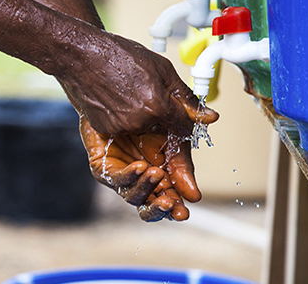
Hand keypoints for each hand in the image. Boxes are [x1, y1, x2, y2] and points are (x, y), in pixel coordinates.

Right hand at [49, 28, 217, 135]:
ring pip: (142, 129)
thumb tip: (208, 116)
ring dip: (142, 116)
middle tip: (147, 92)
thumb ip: (186, 96)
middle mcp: (139, 122)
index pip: (184, 126)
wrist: (82, 55)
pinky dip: (123, 117)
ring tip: (129, 91)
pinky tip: (116, 98)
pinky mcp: (105, 129)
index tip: (181, 113)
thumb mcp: (161, 68)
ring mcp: (120, 127)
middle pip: (163, 128)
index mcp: (157, 106)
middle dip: (161, 115)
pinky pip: (123, 128)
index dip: (185, 118)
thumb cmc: (119, 55)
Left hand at [79, 116, 205, 221]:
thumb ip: (185, 152)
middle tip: (172, 205)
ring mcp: (122, 177)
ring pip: (134, 196)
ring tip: (157, 174)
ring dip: (147, 187)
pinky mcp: (103, 168)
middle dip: (163, 208)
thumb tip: (205, 157)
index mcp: (162, 176)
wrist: (115, 99)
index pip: (172, 198)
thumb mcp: (173, 131)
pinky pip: (116, 178)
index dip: (179, 205)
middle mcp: (141, 180)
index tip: (190, 203)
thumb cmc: (146, 116)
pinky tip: (140, 167)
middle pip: (152, 206)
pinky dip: (129, 175)